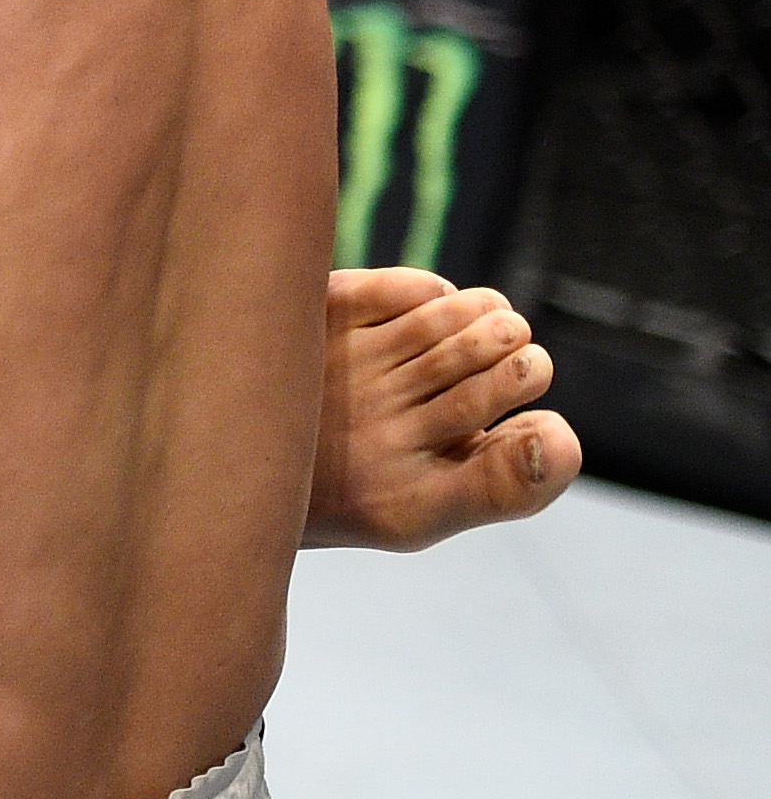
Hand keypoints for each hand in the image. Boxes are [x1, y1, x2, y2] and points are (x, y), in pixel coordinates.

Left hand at [306, 266, 580, 549]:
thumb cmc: (359, 481)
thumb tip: (561, 436)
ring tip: (498, 326)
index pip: (503, 475)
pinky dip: (435, 292)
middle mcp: (377, 436)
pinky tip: (441, 305)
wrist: (236, 453)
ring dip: (488, 317)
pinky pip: (397, 290)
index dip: (546, 443)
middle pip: (486, 381)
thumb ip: (508, 484)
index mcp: (408, 499)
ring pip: (446, 328)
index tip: (544, 423)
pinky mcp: (318, 318)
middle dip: (523, 363)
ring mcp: (346, 371)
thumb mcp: (430, 508)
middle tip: (524, 359)